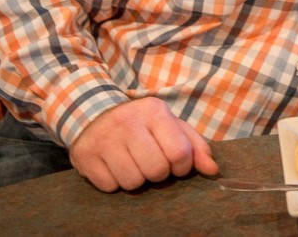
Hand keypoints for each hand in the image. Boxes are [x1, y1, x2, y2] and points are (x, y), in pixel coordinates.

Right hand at [68, 97, 218, 191]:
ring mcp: (104, 138)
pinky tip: (113, 165)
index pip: (179, 153)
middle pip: (156, 170)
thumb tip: (213, 170)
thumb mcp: (170, 126)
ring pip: (132, 181)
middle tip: (151, 164)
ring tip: (132, 163)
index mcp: (154, 111)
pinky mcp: (85, 155)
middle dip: (158, 174)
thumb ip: (195, 146)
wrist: (94, 112)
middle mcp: (128, 121)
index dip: (181, 167)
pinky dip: (114, 182)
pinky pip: (109, 186)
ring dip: (136, 179)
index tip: (175, 164)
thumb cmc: (142, 124)